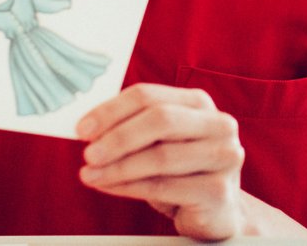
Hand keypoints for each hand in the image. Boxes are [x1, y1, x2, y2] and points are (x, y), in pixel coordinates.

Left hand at [76, 84, 245, 240]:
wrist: (216, 211)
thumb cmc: (180, 170)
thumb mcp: (157, 142)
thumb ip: (132, 128)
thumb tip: (88, 128)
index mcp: (198, 103)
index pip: (148, 95)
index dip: (111, 110)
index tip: (82, 128)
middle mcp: (218, 124)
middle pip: (159, 120)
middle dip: (117, 138)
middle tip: (88, 154)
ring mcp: (223, 156)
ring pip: (160, 157)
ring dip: (118, 167)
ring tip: (91, 174)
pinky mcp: (218, 190)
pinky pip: (163, 187)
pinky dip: (129, 187)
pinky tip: (109, 187)